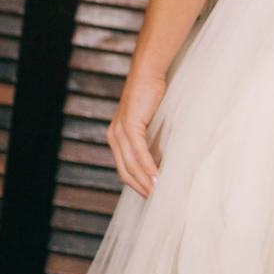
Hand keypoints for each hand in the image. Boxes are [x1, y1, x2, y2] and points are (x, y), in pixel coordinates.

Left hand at [107, 71, 164, 197]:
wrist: (147, 72)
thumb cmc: (150, 95)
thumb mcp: (146, 122)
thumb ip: (147, 139)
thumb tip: (158, 159)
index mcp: (115, 138)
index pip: (123, 168)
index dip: (136, 184)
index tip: (151, 194)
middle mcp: (114, 137)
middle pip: (125, 172)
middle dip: (140, 188)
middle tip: (156, 200)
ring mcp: (120, 132)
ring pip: (132, 165)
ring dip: (146, 181)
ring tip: (159, 193)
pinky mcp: (130, 126)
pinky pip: (139, 153)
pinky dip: (149, 167)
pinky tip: (159, 176)